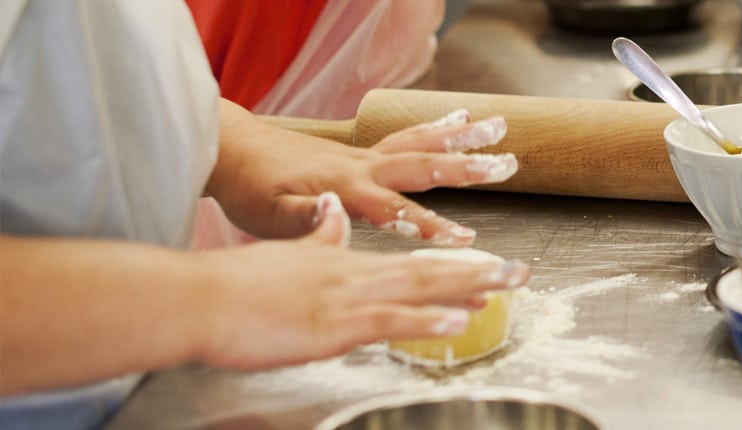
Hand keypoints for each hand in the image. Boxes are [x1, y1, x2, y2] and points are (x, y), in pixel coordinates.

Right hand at [191, 192, 528, 368]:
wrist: (198, 296)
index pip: (407, 259)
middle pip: (426, 268)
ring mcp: (344, 296)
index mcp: (342, 260)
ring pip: (416, 287)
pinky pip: (387, 320)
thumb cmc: (235, 284)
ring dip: (465, 287)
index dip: (450, 261)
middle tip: (521, 272)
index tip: (487, 262)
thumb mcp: (285, 252)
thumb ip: (317, 236)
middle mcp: (352, 272)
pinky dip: (423, 319)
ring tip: (506, 287)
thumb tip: (333, 214)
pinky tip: (456, 321)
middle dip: (476, 270)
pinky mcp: (331, 322)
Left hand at [207, 102, 517, 245]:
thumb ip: (304, 217)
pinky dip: (435, 128)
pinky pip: (406, 137)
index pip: (394, 210)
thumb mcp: (268, 214)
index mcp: (344, 188)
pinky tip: (459, 121)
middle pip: (422, 165)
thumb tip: (333, 214)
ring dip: (461, 138)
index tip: (463, 238)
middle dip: (466, 167)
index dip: (429, 226)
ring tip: (498, 127)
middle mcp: (360, 167)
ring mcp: (363, 157)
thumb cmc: (249, 189)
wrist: (232, 151)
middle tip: (506, 164)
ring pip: (420, 144)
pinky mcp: (360, 153)